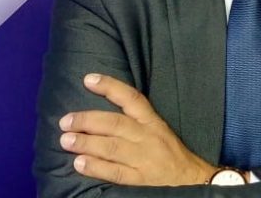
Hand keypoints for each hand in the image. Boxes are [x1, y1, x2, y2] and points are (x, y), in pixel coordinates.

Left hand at [59, 73, 213, 185]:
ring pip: (113, 147)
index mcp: (153, 122)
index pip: (132, 98)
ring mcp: (145, 159)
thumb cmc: (172, 156)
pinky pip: (117, 172)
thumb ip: (136, 122)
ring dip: (87, 143)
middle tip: (65, 121)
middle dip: (88, 120)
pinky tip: (80, 164)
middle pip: (115, 123)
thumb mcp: (159, 132)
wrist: (195, 181)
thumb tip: (100, 115)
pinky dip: (97, 167)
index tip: (89, 79)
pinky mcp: (142, 180)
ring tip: (66, 140)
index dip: (110, 87)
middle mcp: (148, 137)